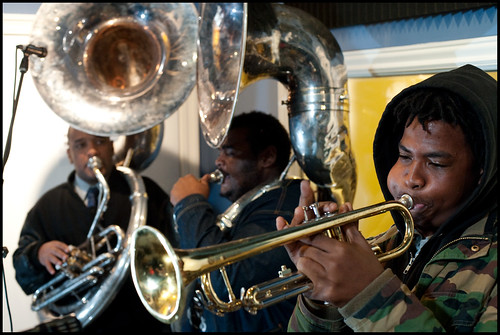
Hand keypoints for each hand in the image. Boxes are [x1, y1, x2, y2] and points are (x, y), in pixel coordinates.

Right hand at [38, 241, 69, 274]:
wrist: (40, 250)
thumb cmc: (52, 248)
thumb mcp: (56, 244)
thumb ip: (63, 247)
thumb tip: (71, 251)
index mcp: (55, 244)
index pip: (60, 245)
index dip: (64, 248)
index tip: (68, 250)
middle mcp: (50, 249)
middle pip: (56, 251)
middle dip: (61, 254)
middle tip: (66, 257)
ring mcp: (47, 255)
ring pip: (52, 258)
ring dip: (56, 261)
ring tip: (60, 263)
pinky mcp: (45, 261)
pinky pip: (47, 265)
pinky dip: (50, 269)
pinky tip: (53, 272)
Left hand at [170, 174, 210, 205]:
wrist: (191, 206)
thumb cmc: (198, 196)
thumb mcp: (205, 186)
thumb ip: (205, 180)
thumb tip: (207, 176)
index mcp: (189, 177)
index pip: (191, 178)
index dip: (194, 184)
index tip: (196, 188)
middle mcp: (181, 181)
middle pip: (184, 183)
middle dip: (187, 187)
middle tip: (192, 194)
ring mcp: (175, 188)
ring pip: (179, 189)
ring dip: (182, 192)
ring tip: (188, 199)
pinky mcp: (172, 195)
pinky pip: (175, 196)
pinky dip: (178, 198)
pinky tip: (184, 201)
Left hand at [276, 180, 383, 306]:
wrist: (376, 296)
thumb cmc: (369, 269)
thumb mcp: (361, 245)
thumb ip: (349, 225)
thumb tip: (345, 206)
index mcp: (341, 250)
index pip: (314, 236)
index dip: (307, 234)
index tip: (305, 234)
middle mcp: (332, 264)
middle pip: (305, 250)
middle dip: (303, 248)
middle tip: (307, 248)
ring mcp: (327, 279)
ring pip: (302, 264)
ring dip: (303, 262)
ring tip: (311, 262)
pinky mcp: (324, 293)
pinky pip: (305, 282)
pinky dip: (306, 279)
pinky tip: (313, 277)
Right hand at [276, 180, 343, 266]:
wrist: (343, 281)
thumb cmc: (347, 261)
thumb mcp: (351, 241)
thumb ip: (348, 224)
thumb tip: (346, 205)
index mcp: (322, 223)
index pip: (319, 207)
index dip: (321, 202)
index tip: (322, 197)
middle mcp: (310, 229)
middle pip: (306, 209)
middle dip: (306, 198)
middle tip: (306, 190)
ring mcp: (302, 239)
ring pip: (298, 222)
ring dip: (298, 214)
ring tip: (299, 211)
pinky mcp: (295, 251)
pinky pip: (288, 240)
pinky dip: (282, 229)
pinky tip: (280, 221)